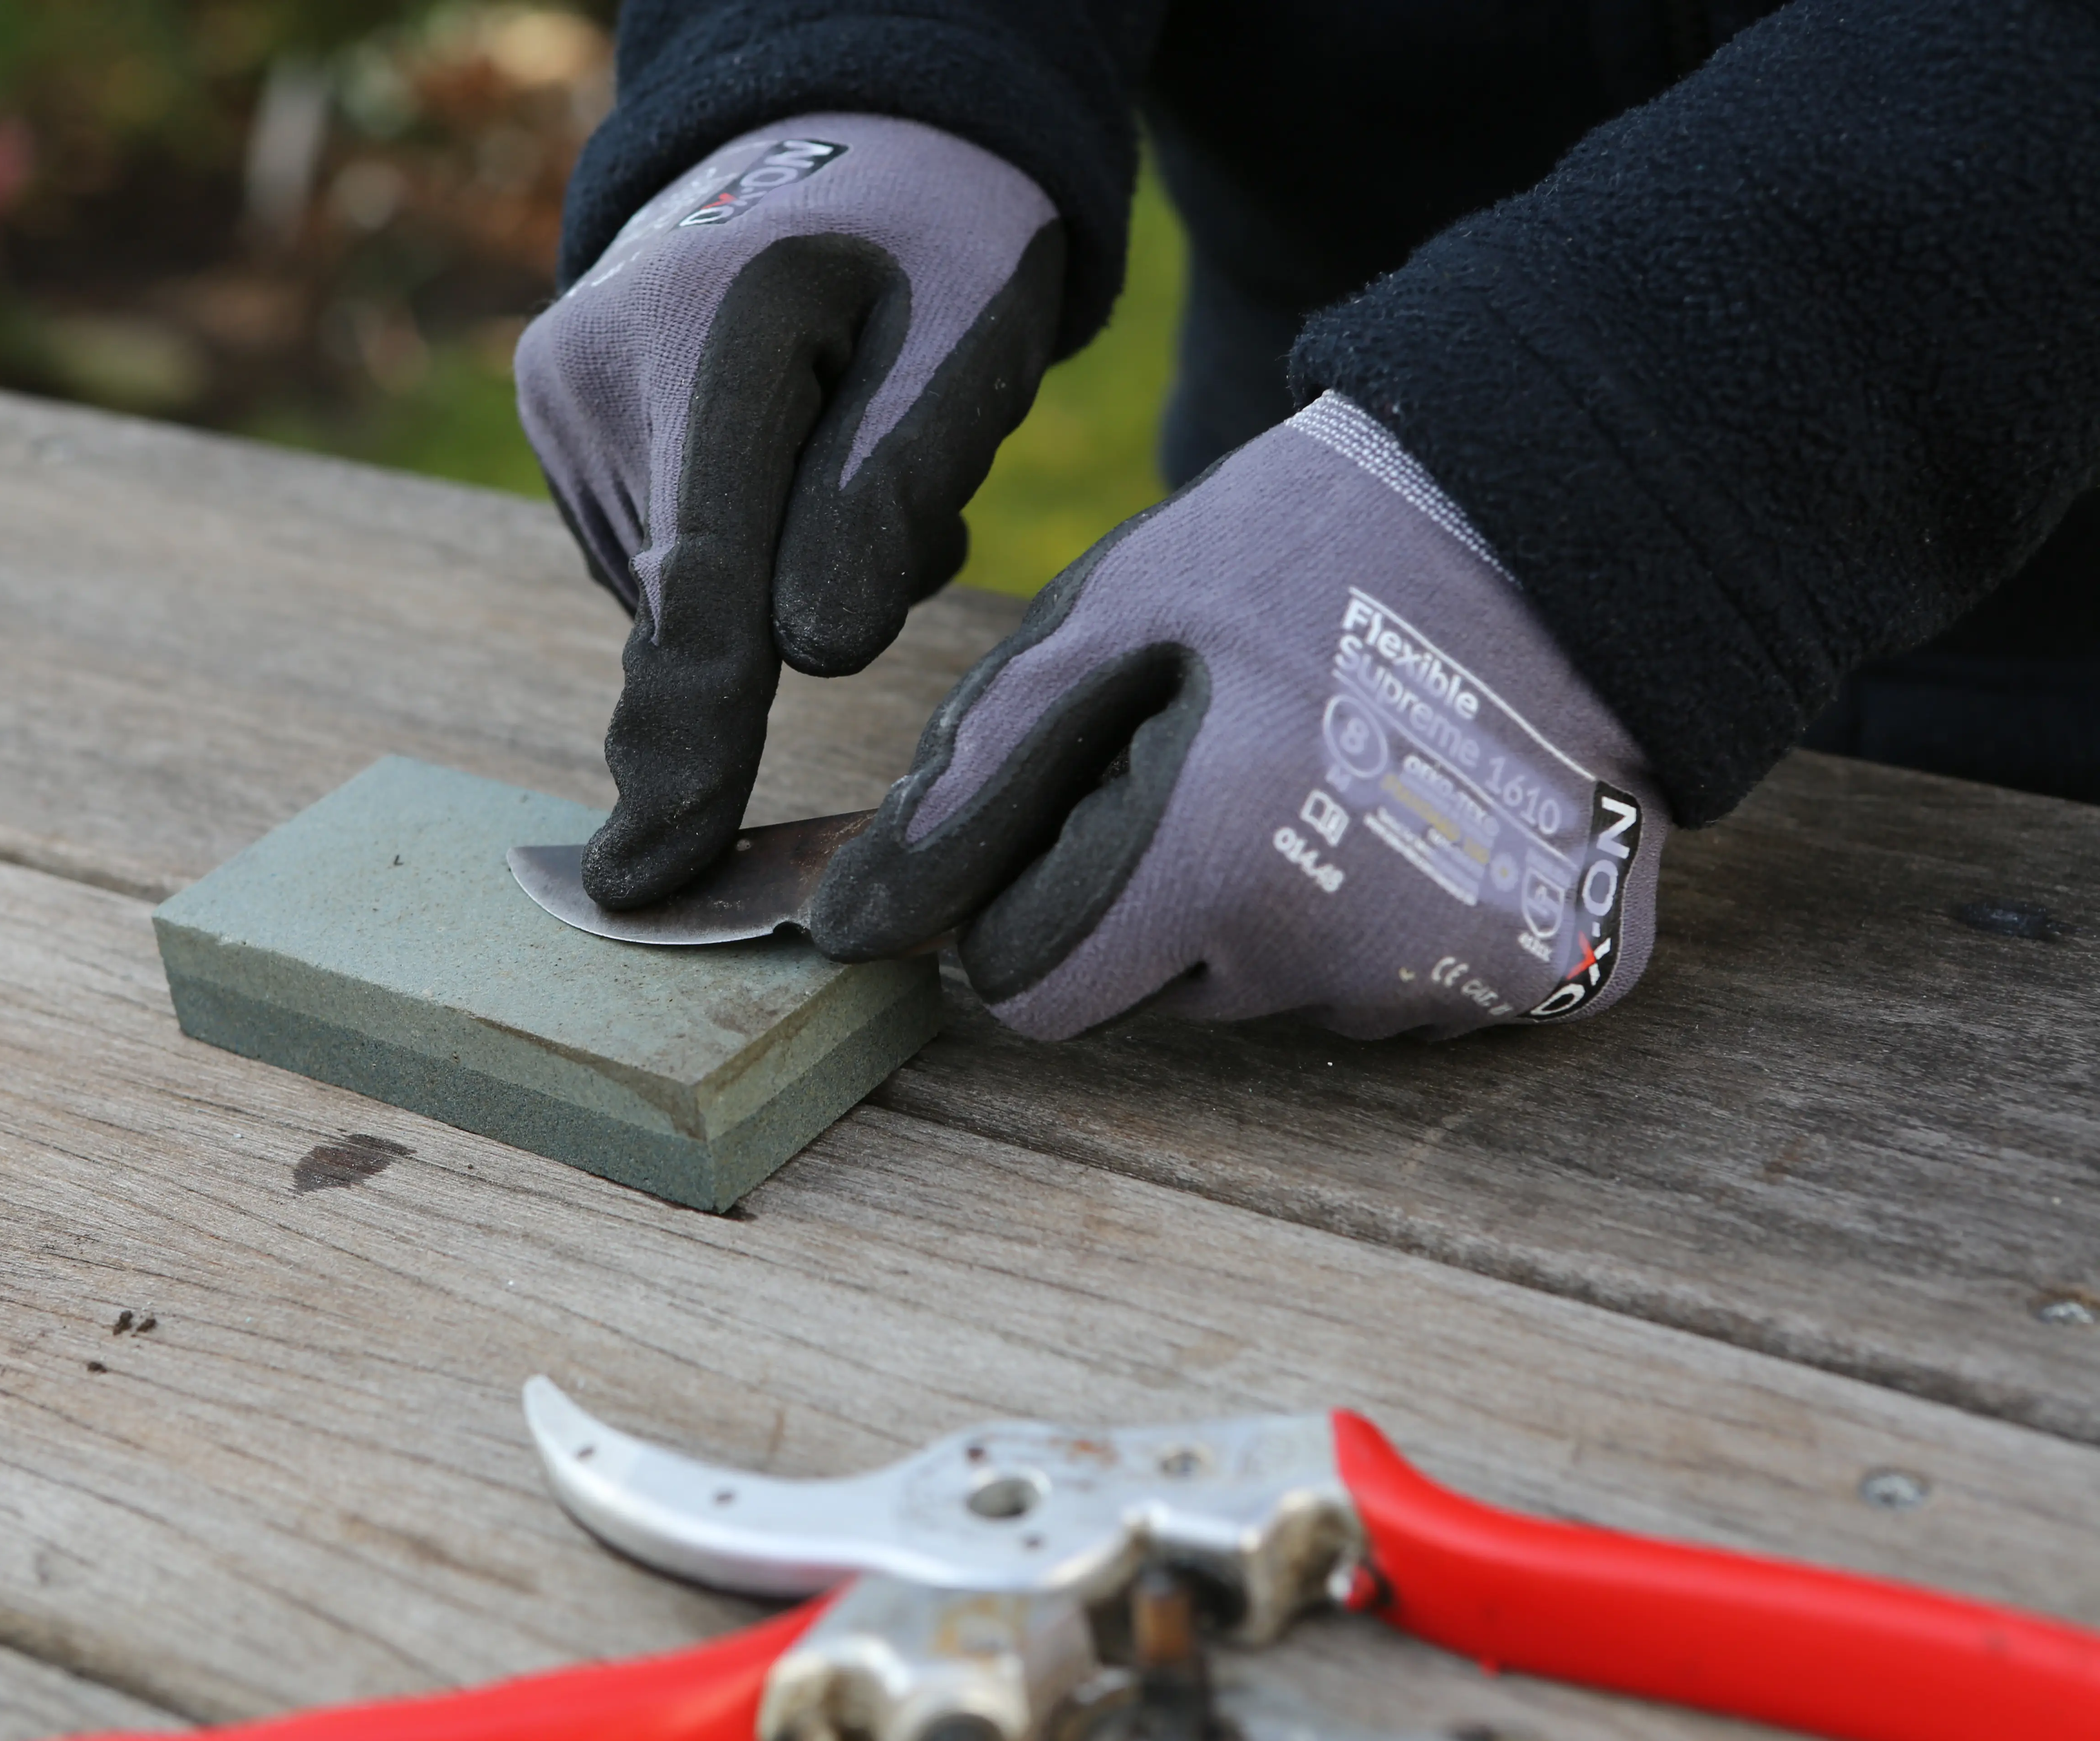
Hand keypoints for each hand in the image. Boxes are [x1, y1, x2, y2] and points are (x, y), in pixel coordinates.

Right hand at [517, 114, 1062, 907]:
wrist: (847, 136)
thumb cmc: (934, 241)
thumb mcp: (965, 342)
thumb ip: (896, 492)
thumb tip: (815, 656)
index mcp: (715, 337)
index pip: (700, 591)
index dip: (690, 747)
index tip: (655, 875)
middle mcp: (600, 379)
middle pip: (693, 606)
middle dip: (796, 620)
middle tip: (902, 518)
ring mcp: (564, 410)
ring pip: (677, 597)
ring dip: (777, 584)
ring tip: (846, 460)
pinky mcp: (565, 435)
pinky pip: (661, 564)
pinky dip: (740, 559)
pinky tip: (789, 473)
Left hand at [809, 395, 1670, 1040]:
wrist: (1564, 511)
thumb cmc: (1310, 550)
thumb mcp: (1112, 620)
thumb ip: (977, 772)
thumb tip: (855, 914)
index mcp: (1216, 864)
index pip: (1039, 992)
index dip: (1036, 909)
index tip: (1090, 815)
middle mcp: (1340, 954)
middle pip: (1168, 998)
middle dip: (1164, 906)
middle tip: (1237, 759)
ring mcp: (1465, 979)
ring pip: (1291, 996)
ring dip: (1283, 910)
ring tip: (1338, 762)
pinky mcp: (1562, 974)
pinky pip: (1414, 992)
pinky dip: (1398, 918)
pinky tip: (1426, 802)